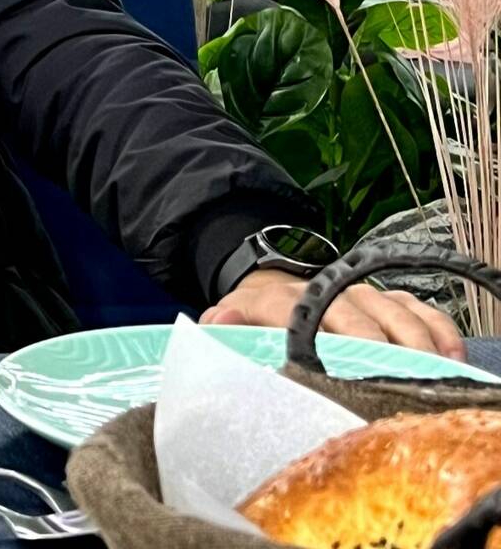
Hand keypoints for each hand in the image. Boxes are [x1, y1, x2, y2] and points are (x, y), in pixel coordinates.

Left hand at [200, 268, 464, 359]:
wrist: (274, 285)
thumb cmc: (258, 315)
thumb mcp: (231, 316)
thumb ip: (223, 323)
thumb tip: (217, 320)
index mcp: (285, 299)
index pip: (304, 316)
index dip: (321, 342)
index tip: (338, 370)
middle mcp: (327, 291)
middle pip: (357, 315)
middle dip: (375, 347)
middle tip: (393, 381)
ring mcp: (361, 292)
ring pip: (394, 310)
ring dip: (414, 342)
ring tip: (428, 375)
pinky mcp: (388, 297)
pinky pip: (420, 308)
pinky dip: (437, 329)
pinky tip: (448, 357)